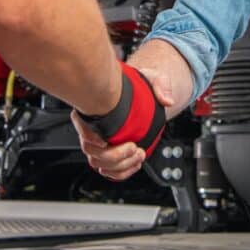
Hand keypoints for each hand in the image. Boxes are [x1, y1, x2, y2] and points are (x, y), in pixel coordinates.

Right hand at [70, 65, 174, 180]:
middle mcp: (94, 126)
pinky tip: (135, 163)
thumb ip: (160, 85)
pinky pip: (107, 170)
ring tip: (138, 154)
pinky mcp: (108, 154)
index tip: (105, 140)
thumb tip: (167, 100)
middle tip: (133, 147)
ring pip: (98, 163)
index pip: (82, 123)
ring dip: (119, 165)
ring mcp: (99, 142)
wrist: (140, 94)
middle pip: (90, 149)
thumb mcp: (151, 77)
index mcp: (97, 107)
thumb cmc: (139, 85)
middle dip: (113, 155)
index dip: (89, 134)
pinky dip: (120, 172)